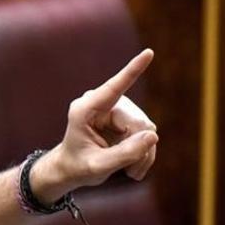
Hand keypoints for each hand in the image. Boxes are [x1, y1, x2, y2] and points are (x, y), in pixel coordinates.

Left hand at [34, 49, 159, 202]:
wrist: (71, 170)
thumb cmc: (77, 167)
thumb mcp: (97, 167)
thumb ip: (124, 154)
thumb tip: (153, 135)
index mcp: (85, 109)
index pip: (113, 88)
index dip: (132, 71)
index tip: (148, 53)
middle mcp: (101, 104)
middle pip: (137, 121)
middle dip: (139, 147)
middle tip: (131, 171)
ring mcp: (116, 109)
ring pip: (147, 129)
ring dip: (143, 153)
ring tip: (131, 171)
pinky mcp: (126, 118)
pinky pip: (148, 134)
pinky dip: (144, 153)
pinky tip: (134, 166)